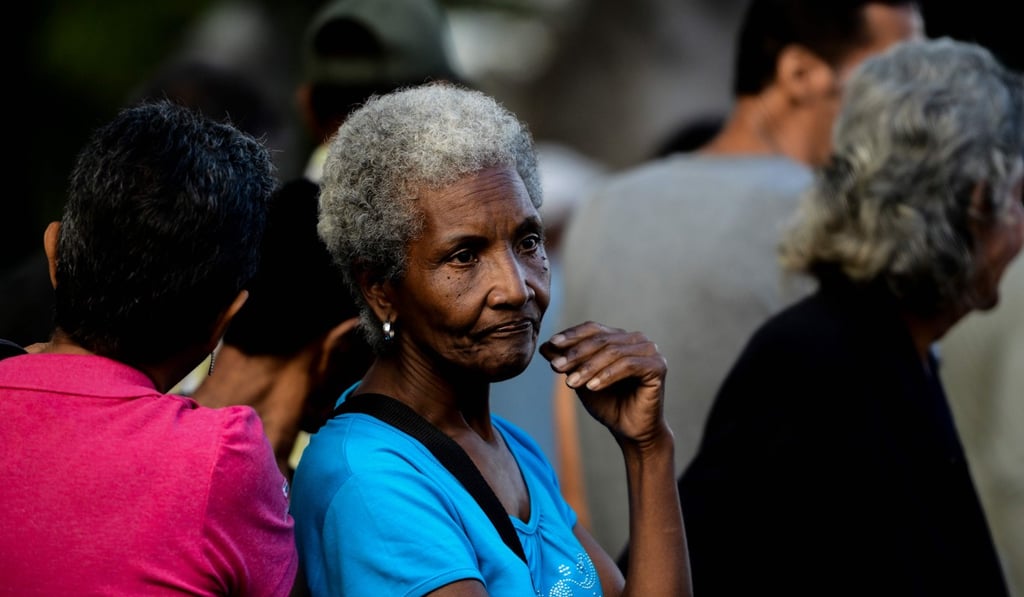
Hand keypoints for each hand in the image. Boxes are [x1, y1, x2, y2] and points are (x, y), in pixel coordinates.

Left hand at [539, 321, 668, 448]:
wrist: (630, 430)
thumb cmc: (608, 403)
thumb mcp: (582, 380)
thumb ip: (568, 362)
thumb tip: (545, 346)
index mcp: (620, 337)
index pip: (593, 329)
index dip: (572, 335)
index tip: (552, 345)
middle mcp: (637, 339)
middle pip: (601, 340)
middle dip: (576, 354)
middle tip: (556, 367)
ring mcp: (650, 351)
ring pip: (613, 352)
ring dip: (588, 367)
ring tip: (570, 383)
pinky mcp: (658, 366)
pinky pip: (628, 366)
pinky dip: (607, 375)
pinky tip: (592, 387)